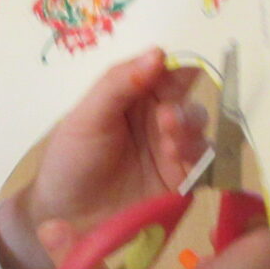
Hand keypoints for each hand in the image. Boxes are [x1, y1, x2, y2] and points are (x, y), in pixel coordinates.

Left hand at [0, 49, 208, 268]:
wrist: (66, 216)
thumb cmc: (71, 160)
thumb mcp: (87, 116)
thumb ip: (119, 84)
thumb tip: (158, 52)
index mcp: (137, 95)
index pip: (167, 70)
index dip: (177, 65)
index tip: (178, 68)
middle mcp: (161, 117)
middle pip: (190, 97)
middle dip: (183, 102)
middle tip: (166, 115)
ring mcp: (174, 149)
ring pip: (199, 127)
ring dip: (188, 128)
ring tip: (168, 138)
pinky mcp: (184, 180)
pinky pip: (203, 163)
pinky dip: (195, 156)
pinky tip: (175, 158)